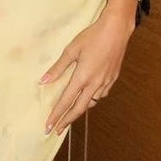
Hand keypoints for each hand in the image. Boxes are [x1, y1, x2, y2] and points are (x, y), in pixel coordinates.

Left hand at [40, 8, 132, 134]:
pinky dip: (93, 99)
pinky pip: (101, 94)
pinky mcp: (113, 78)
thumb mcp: (71, 50)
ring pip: (91, 102)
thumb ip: (58, 68)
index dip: (56, 115)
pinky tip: (88, 96)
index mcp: (82, 77)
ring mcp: (105, 82)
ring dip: (80, 109)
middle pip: (79, 108)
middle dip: (67, 120)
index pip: (66, 102)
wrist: (117, 29)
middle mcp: (95, 84)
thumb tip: (43, 81)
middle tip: (57, 130)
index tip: (48, 126)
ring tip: (70, 113)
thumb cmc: (92, 36)